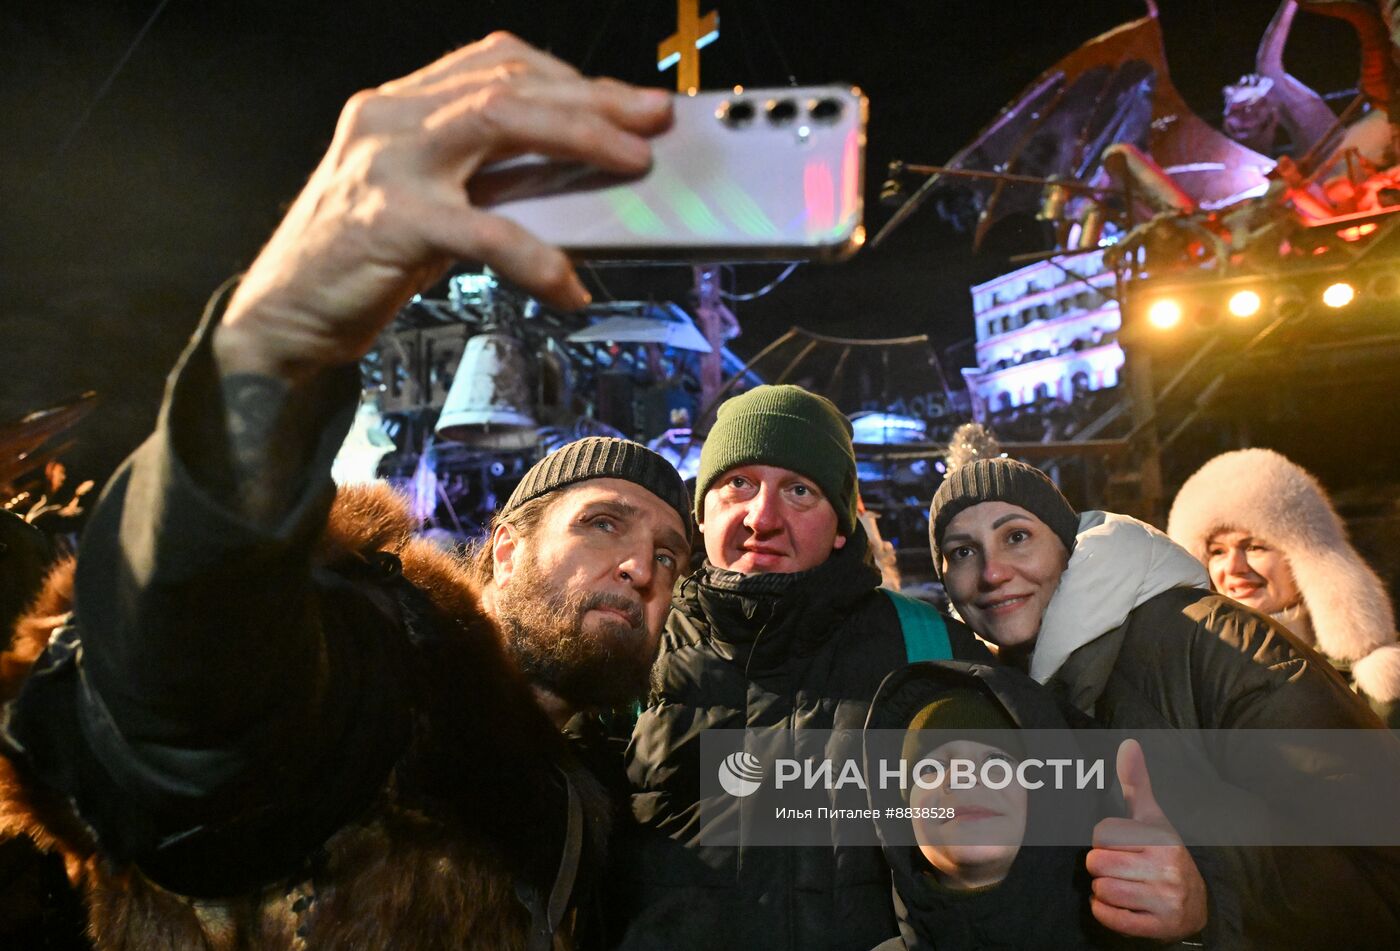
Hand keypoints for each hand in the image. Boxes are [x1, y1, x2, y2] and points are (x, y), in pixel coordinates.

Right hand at [216, 32, 671, 379]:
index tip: (624, 98)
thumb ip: (482, 177)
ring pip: (497, 120)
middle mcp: (390, 117)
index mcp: (399, 104)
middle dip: (592, 96)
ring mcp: (387, 164)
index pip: (494, 61)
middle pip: (508, 81)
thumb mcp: (424, 199)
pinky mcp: (389, 221)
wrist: (282, 316)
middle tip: (653, 117)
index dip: (568, 75)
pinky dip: (536, 258)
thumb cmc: (359, 259)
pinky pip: (482, 230)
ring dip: (578, 136)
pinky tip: (569, 286)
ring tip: (633, 163)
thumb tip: (573, 176)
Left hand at [1087, 739, 1207, 942]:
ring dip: (1102, 891)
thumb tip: (1128, 744)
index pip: (1101, 834)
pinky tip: (1117, 905)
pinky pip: (1111, 917)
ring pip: (1102, 890)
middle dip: (1100, 867)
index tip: (1121, 846)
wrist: (1195, 904)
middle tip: (1118, 868)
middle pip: (1097, 863)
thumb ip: (1136, 783)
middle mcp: (1167, 868)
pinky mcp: (1159, 926)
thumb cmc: (1162, 853)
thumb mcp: (1152, 818)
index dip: (1103, 841)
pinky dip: (1105, 912)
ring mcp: (1165, 899)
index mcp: (1161, 838)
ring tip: (1119, 886)